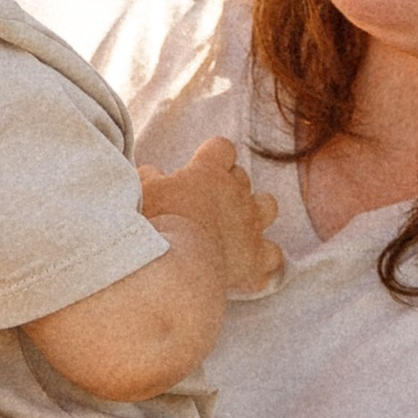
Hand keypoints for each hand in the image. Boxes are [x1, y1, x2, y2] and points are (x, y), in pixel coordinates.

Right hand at [139, 139, 281, 298]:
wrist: (177, 265)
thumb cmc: (157, 224)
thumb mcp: (145, 192)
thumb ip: (151, 178)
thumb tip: (152, 172)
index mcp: (210, 171)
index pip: (221, 149)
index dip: (213, 156)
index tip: (198, 168)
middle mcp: (237, 193)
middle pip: (242, 178)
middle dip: (228, 186)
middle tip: (205, 204)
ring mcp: (251, 225)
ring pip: (268, 207)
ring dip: (256, 213)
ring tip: (236, 228)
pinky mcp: (257, 258)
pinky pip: (272, 257)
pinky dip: (262, 261)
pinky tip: (247, 269)